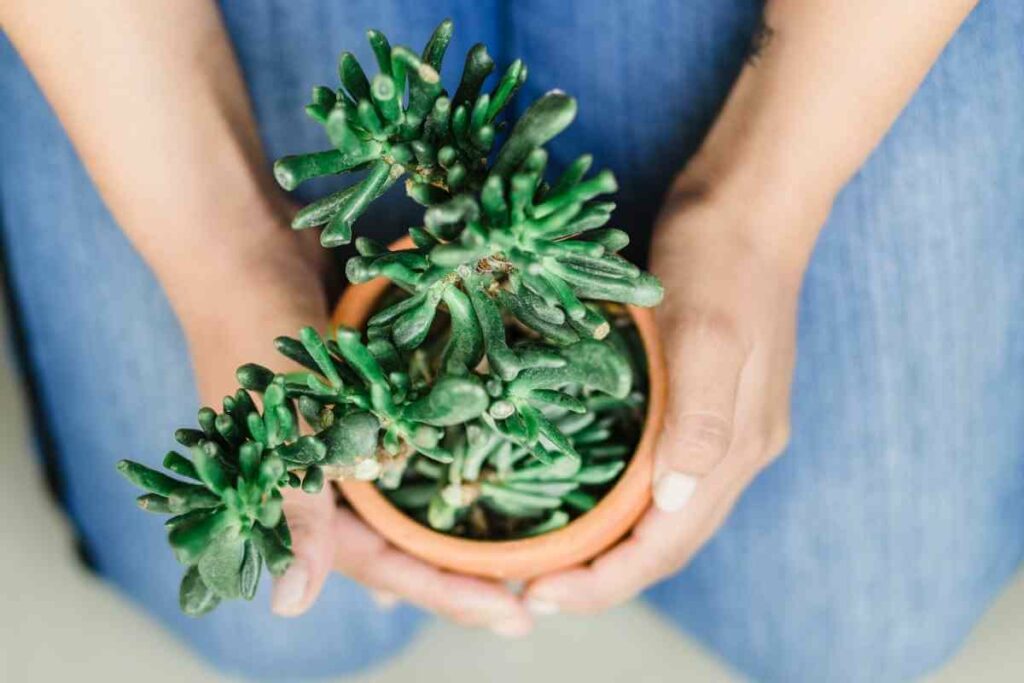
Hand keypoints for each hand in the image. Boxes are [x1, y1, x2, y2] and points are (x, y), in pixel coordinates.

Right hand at [180, 214, 531, 633]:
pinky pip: (400, 452)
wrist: (241, 244)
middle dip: (455, 576)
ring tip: (497, 565)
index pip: (384, 566)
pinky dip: (429, 475)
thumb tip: (292, 607)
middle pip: (396, 547)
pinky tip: (458, 490)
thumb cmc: (257, 329)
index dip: (448, 595)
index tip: (514, 618)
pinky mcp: (352, 406)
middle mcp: (317, 482)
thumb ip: (297, 510)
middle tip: (524, 599)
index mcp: (296, 499)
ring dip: (441, 532)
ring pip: (398, 506)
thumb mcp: (283, 421)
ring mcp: (336, 444)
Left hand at [524, 185, 819, 612]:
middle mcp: (733, 451)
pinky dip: (621, 504)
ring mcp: (722, 429)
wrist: (748, 204)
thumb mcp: (706, 329)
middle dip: (601, 577)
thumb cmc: (720, 259)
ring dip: (610, 548)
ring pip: (663, 517)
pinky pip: (661, 477)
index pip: (668, 543)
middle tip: (528, 591)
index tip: (541, 597)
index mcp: (736, 446)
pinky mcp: (704, 405)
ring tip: (548, 560)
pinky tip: (582, 497)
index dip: (607, 581)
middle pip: (666, 543)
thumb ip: (698, 417)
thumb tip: (672, 503)